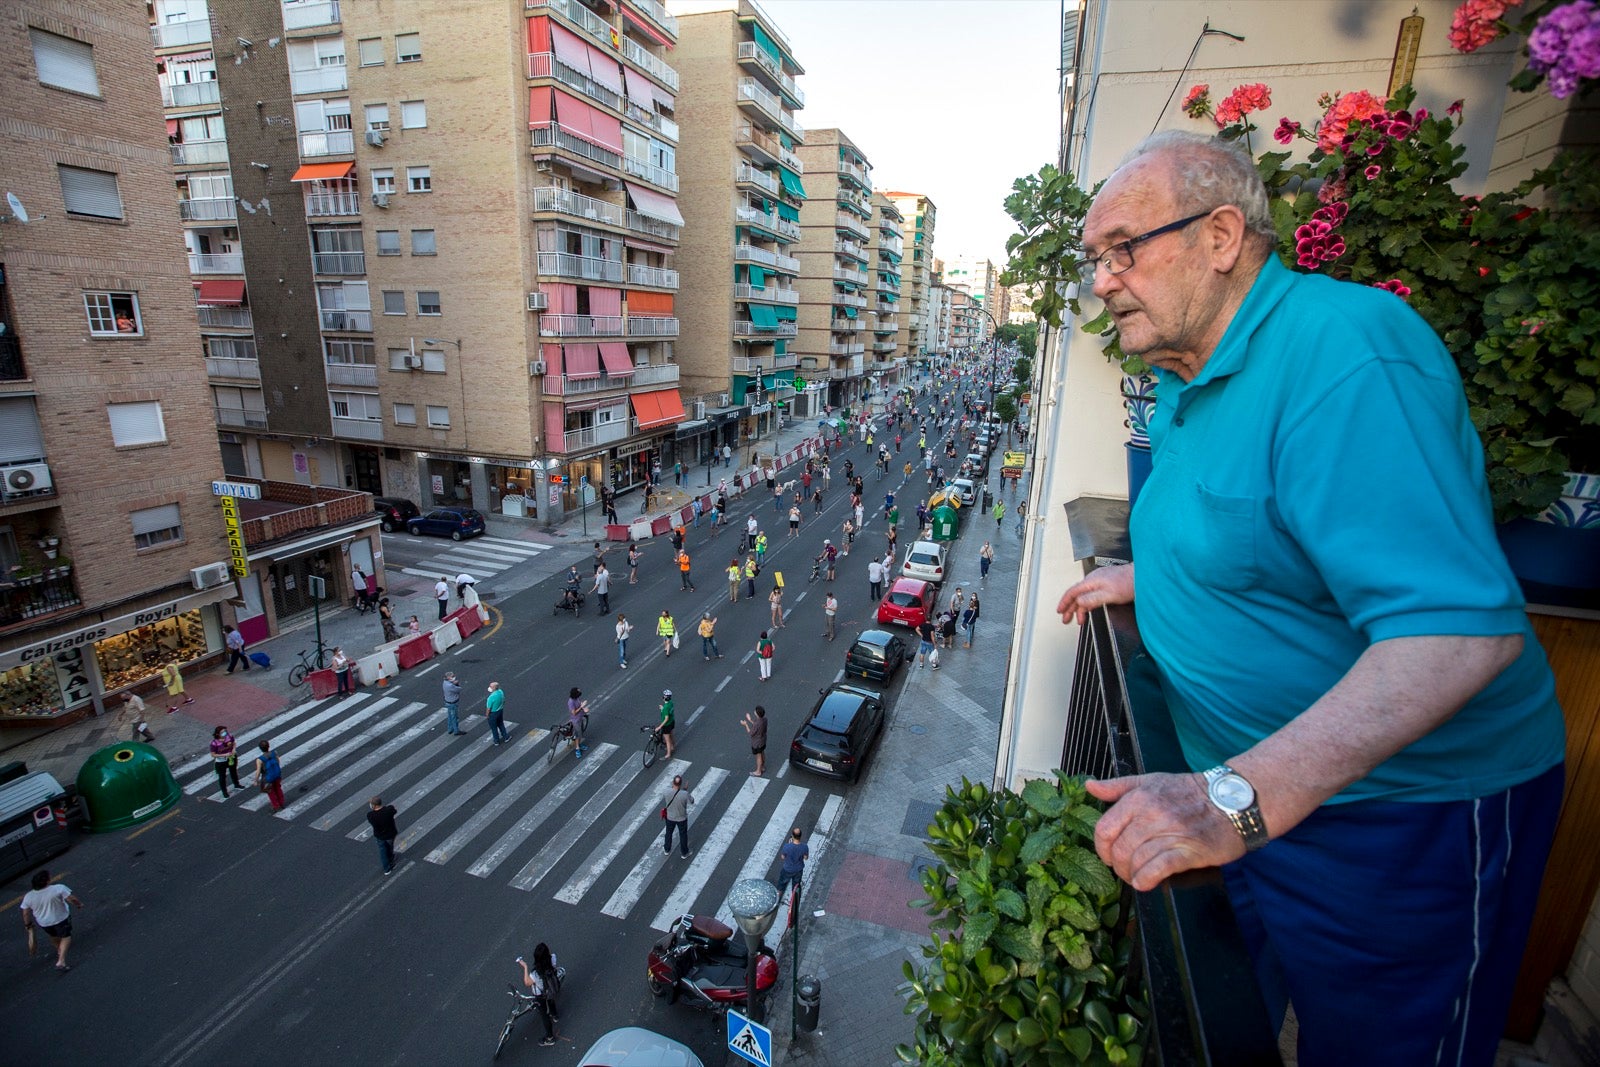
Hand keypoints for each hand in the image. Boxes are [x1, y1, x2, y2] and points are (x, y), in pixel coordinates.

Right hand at [1056, 564, 1134, 624]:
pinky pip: (1090, 594)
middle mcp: (1093, 580)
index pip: (1072, 592)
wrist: (1142, 576)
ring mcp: (1099, 581)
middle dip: (1070, 608)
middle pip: (1077, 594)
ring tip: (1079, 619)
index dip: (1065, 602)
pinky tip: (1089, 608)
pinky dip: (1087, 603)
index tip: (1060, 611)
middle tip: (1066, 619)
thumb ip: (1093, 598)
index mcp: (1091, 581)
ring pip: (1084, 595)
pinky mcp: (1105, 583)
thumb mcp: (1110, 594)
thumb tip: (1079, 602)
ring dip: (1079, 607)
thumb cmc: (1129, 583)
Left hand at [1085, 773, 1245, 891]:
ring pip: (1136, 860)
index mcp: (1139, 798)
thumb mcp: (1151, 781)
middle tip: (1124, 870)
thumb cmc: (1189, 792)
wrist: (1233, 799)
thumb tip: (1090, 786)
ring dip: (1131, 875)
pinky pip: (1158, 869)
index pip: (1105, 828)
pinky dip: (1146, 879)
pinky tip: (1145, 883)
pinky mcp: (1189, 851)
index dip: (1101, 848)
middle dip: (1117, 866)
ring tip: (1136, 877)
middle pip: (1119, 849)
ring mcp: (1171, 833)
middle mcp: (1152, 814)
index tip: (1108, 855)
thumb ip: (1118, 787)